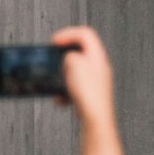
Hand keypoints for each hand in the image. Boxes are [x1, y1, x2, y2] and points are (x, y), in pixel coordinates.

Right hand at [51, 25, 124, 154]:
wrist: (96, 120)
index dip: (68, 34)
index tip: (55, 41)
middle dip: (64, 55)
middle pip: (82, 52)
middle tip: (54, 59)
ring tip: (57, 81)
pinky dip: (65, 91)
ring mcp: (96, 82)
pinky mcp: (92, 95)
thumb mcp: (74, 65)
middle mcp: (99, 67)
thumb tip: (69, 59)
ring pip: (77, 71)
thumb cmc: (88, 94)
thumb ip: (70, 56)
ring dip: (64, 74)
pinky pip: (76, 87)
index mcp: (97, 56)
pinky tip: (60, 100)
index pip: (85, 34)